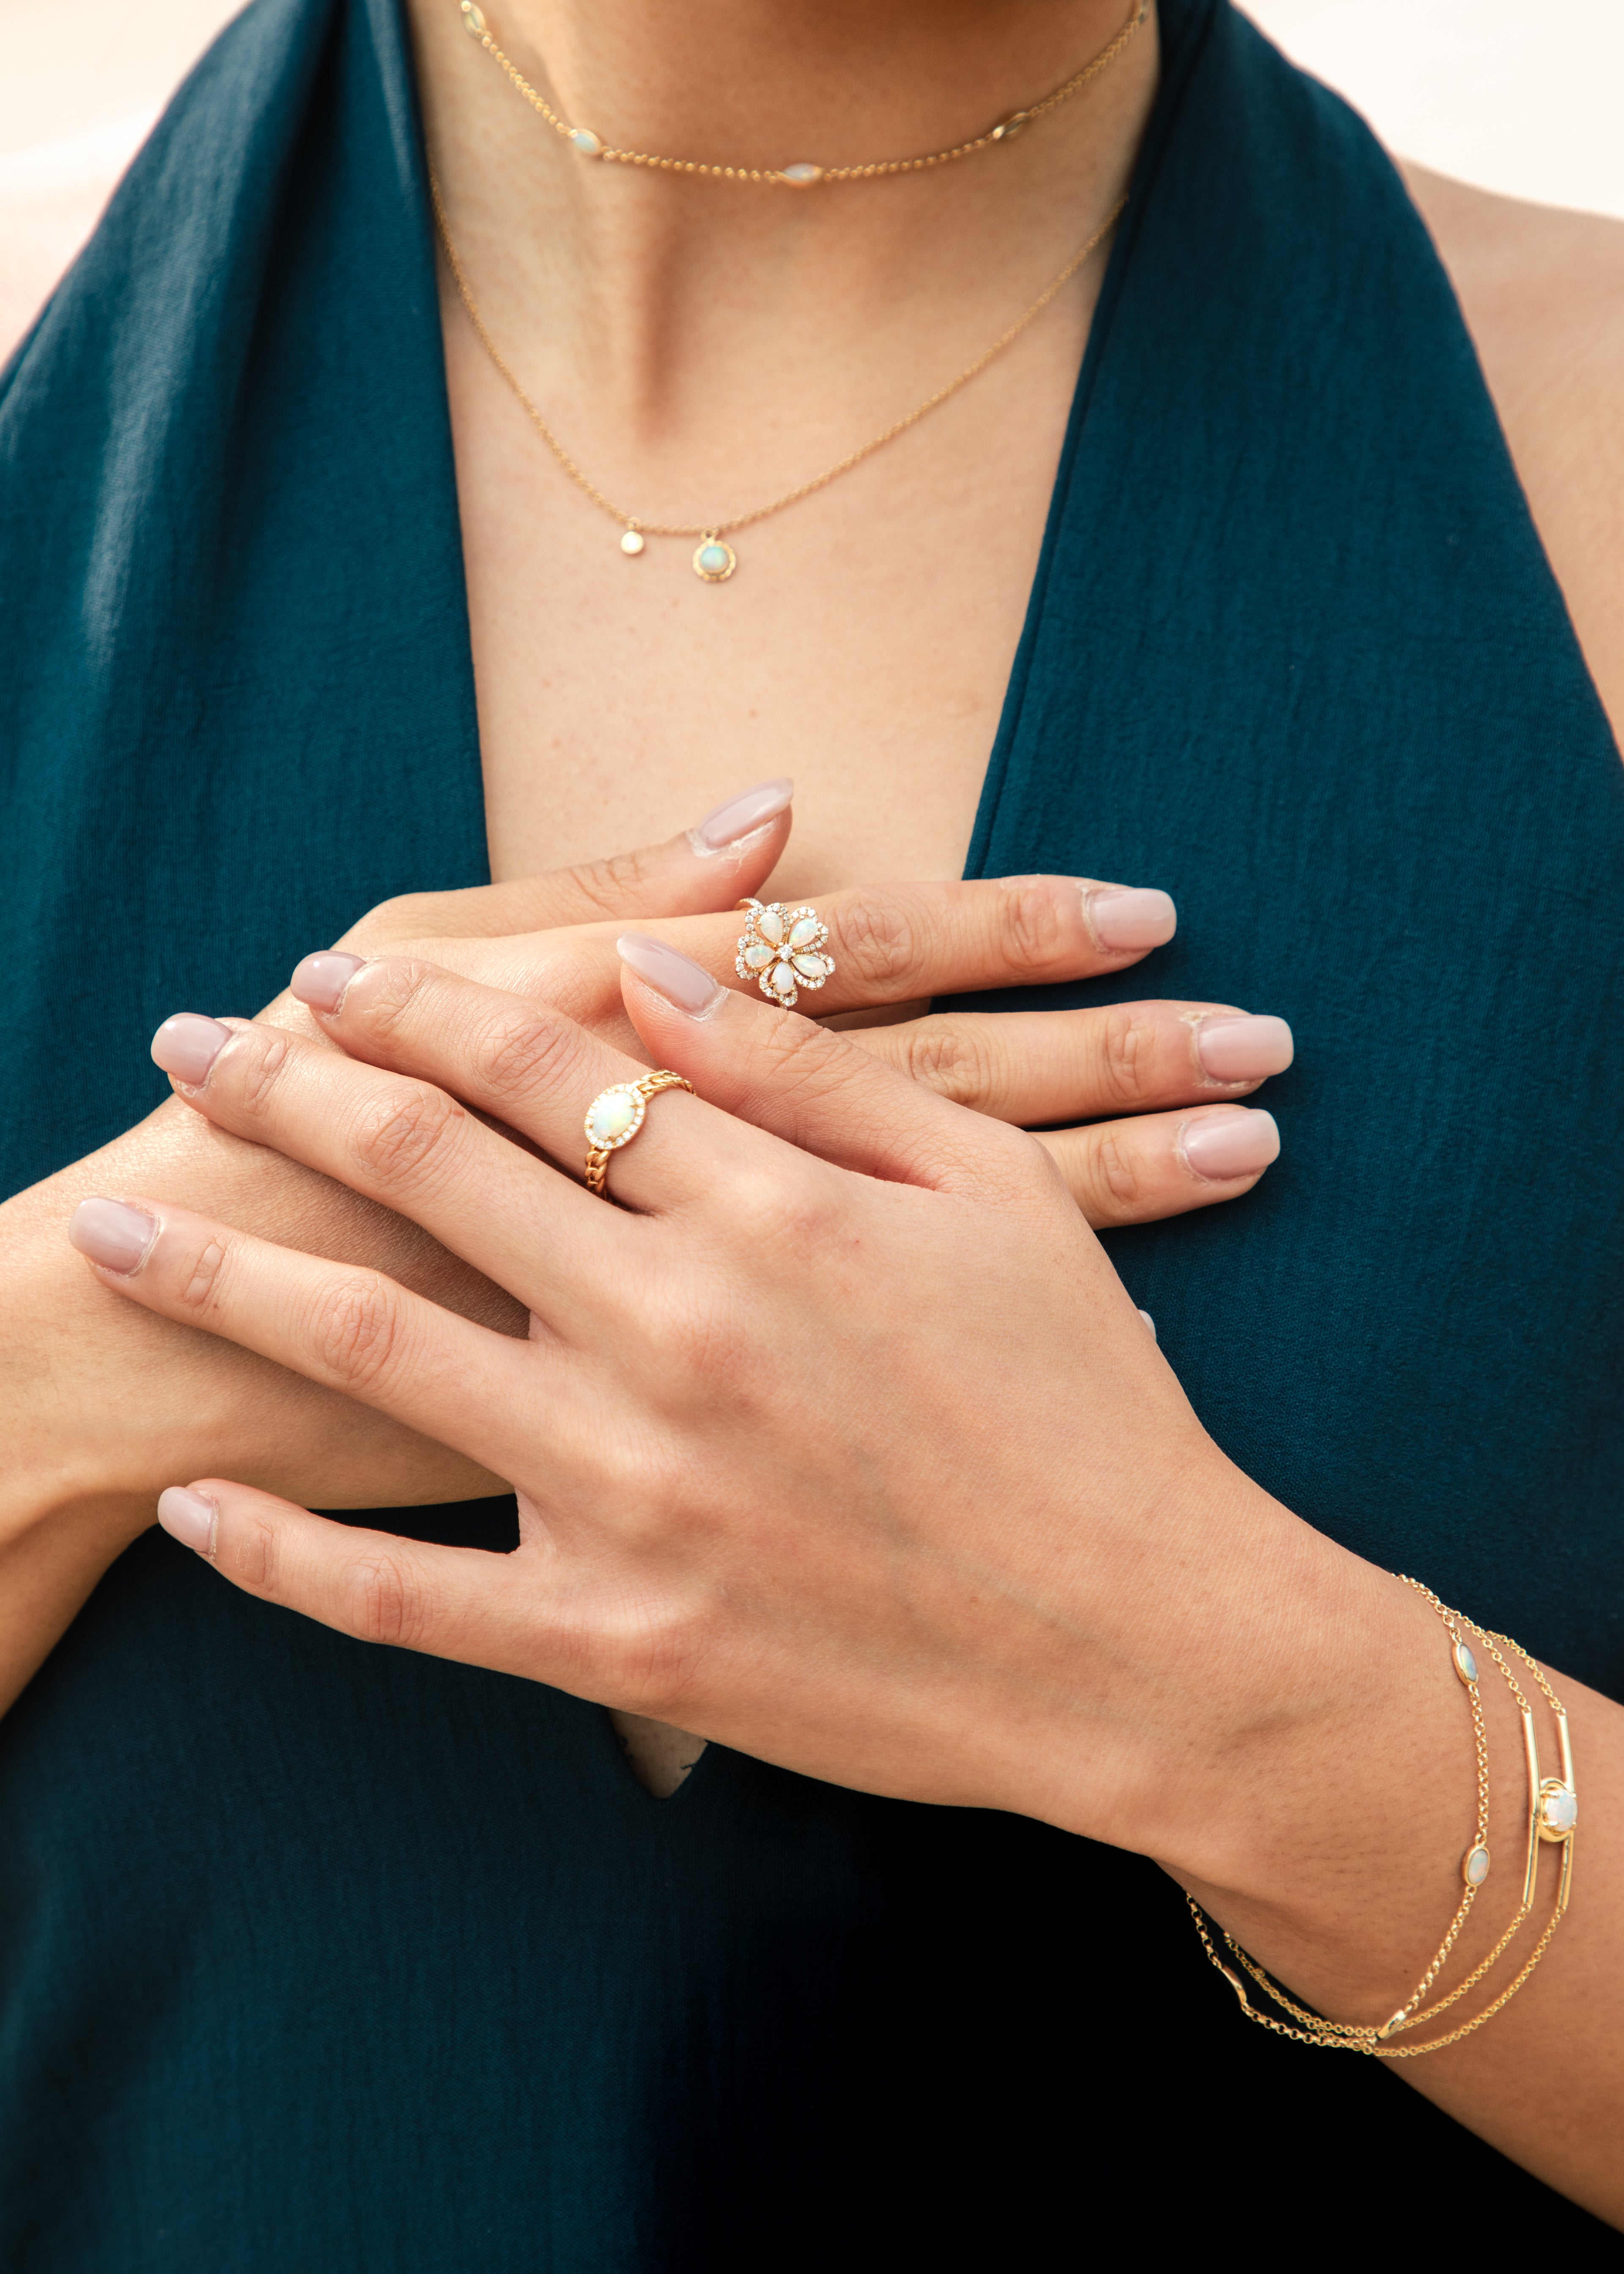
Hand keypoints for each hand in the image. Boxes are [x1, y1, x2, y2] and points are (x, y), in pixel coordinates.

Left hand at [6, 779, 1286, 1713]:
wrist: (1146, 1644)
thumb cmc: (1085, 1399)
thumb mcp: (986, 1193)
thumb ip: (813, 1073)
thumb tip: (662, 971)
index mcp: (766, 1209)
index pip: (542, 1061)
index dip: (417, 1004)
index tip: (324, 972)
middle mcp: (675, 1333)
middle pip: (430, 1171)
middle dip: (288, 1089)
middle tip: (187, 1041)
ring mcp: (635, 1496)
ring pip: (377, 1357)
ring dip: (227, 1277)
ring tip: (113, 1222)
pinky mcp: (621, 1641)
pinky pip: (407, 1605)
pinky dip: (287, 1558)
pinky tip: (193, 1511)